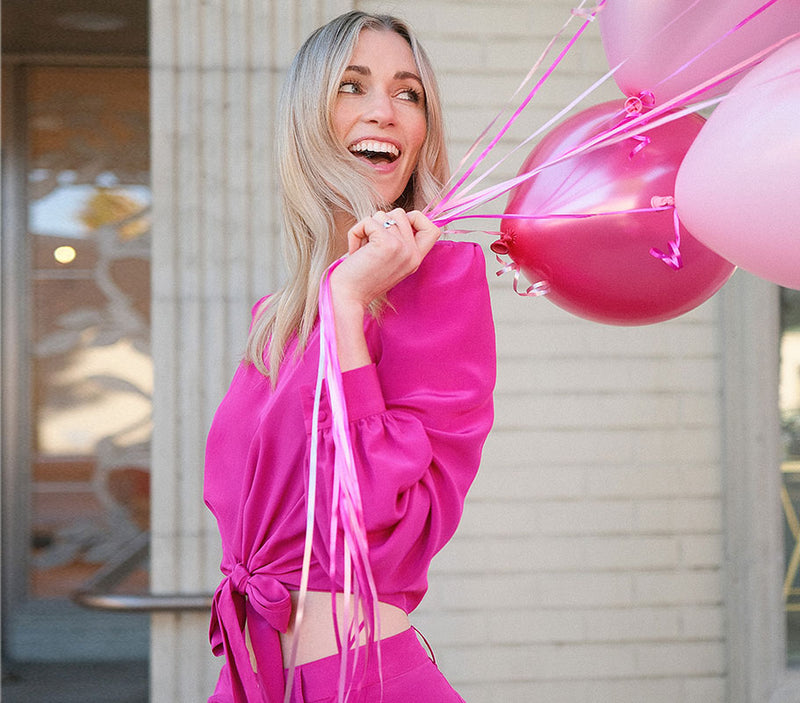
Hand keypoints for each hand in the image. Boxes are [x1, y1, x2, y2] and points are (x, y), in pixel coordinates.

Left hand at [328, 208, 440, 370]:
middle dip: (380, 223)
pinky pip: (368, 221)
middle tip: (370, 245)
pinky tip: (354, 252)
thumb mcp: (388, 260)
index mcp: (416, 259)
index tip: (394, 230)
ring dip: (366, 228)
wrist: (348, 298)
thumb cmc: (361, 279)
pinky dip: (356, 233)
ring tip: (361, 250)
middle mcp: (413, 254)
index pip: (433, 229)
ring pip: (383, 214)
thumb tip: (396, 215)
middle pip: (401, 214)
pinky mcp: (387, 243)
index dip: (415, 219)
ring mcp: (402, 248)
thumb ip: (398, 241)